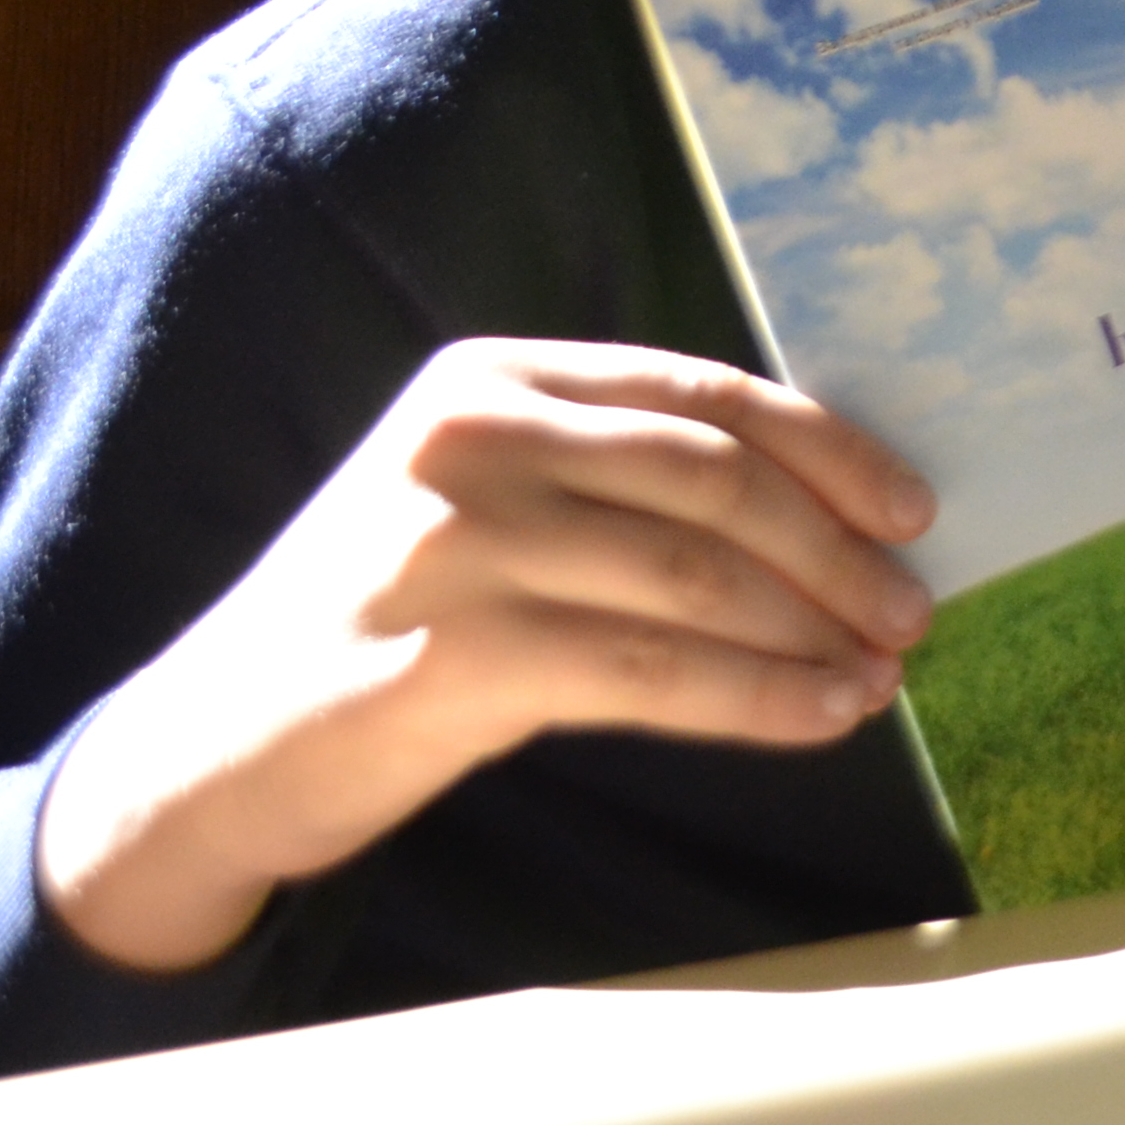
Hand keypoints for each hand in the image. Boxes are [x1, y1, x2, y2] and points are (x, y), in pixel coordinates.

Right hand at [36, 342, 933, 974]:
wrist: (212, 747)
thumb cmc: (390, 620)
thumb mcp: (488, 500)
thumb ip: (616, 476)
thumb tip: (826, 511)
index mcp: (495, 377)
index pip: (705, 393)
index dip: (828, 450)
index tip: (912, 509)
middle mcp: (475, 438)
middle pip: (716, 481)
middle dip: (836, 550)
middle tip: (912, 610)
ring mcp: (458, 543)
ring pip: (697, 579)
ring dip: (812, 633)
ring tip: (879, 676)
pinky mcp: (452, 656)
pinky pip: (651, 668)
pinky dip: (757, 696)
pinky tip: (821, 717)